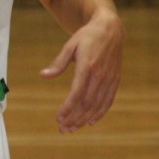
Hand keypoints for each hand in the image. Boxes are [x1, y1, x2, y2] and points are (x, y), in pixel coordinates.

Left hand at [40, 12, 123, 132]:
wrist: (110, 29)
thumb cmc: (87, 36)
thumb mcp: (70, 45)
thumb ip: (58, 63)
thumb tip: (43, 75)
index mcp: (87, 66)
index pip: (76, 93)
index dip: (67, 108)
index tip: (58, 118)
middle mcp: (100, 75)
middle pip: (86, 104)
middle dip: (74, 118)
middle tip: (62, 129)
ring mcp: (109, 79)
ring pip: (97, 105)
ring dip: (84, 119)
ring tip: (72, 128)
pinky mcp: (115, 80)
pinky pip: (108, 101)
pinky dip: (99, 113)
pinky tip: (90, 121)